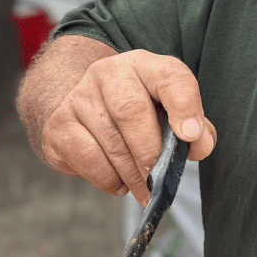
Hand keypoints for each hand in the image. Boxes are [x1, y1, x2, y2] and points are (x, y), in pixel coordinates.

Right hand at [37, 50, 216, 201]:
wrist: (83, 109)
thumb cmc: (138, 115)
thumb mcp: (170, 112)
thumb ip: (194, 128)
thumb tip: (198, 145)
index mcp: (145, 66)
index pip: (169, 77)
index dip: (184, 106)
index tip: (192, 136)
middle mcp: (109, 73)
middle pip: (131, 110)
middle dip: (150, 152)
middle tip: (161, 180)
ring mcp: (79, 96)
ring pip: (111, 142)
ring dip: (134, 175)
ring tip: (146, 190)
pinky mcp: (59, 125)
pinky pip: (89, 159)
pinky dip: (110, 180)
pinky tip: (120, 183)